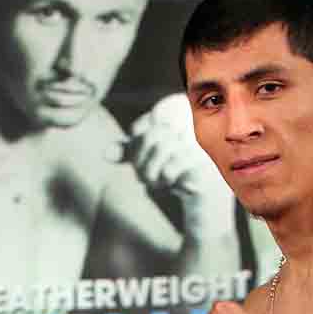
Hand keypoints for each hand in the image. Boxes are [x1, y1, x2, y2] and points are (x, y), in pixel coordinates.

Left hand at [110, 93, 233, 237]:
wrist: (205, 201)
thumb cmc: (177, 174)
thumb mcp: (150, 161)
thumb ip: (129, 152)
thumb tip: (106, 153)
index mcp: (179, 113)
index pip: (144, 126)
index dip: (134, 147)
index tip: (137, 163)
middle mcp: (194, 121)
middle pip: (152, 136)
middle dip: (140, 162)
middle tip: (143, 179)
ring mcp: (203, 140)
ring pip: (161, 149)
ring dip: (150, 172)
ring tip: (153, 184)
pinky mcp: (207, 160)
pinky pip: (173, 166)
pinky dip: (164, 179)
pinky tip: (169, 185)